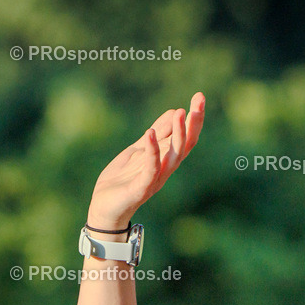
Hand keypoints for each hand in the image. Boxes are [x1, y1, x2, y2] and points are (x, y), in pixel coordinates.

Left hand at [87, 92, 204, 229]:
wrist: (104, 207)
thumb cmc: (123, 180)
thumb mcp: (139, 150)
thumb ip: (156, 134)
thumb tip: (175, 110)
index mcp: (166, 159)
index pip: (186, 137)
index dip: (194, 118)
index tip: (199, 96)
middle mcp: (165, 169)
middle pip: (186, 145)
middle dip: (194, 122)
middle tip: (199, 100)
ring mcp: (155, 179)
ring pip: (173, 156)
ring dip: (178, 134)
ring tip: (180, 112)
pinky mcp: (140, 188)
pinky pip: (151, 170)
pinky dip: (152, 152)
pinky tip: (149, 133)